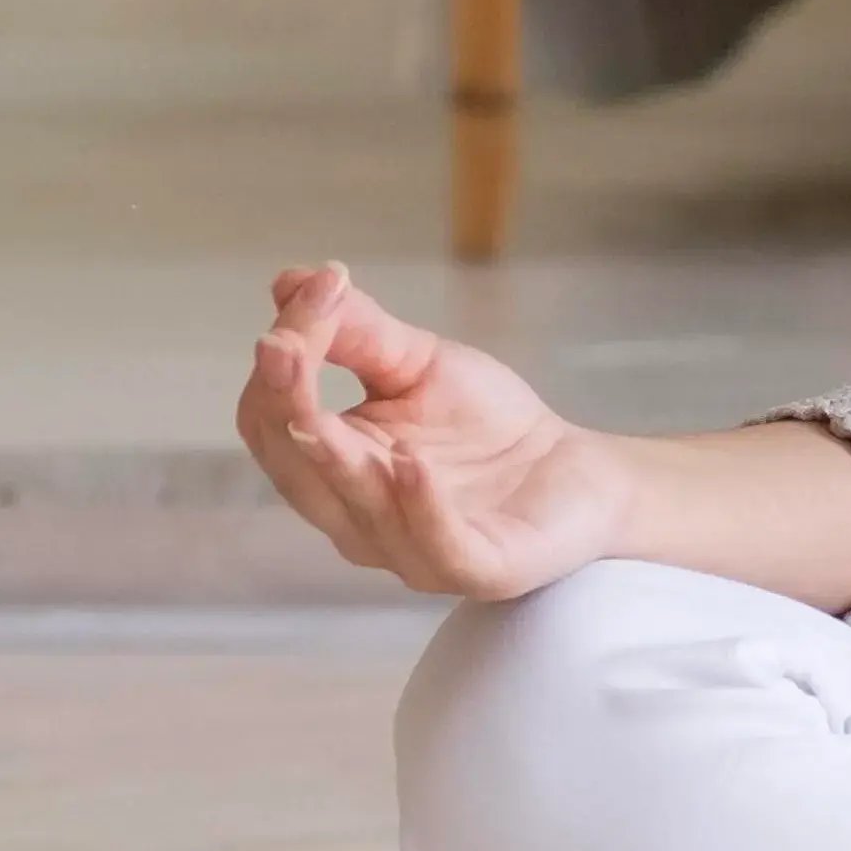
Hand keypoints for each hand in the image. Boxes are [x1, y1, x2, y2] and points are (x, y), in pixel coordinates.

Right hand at [234, 263, 627, 598]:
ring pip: (357, 512)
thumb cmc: (487, 424)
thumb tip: (290, 280)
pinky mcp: (479, 569)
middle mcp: (357, 522)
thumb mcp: (418, 364)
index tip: (308, 292)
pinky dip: (419, 506)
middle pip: (297, 472)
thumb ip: (358, 330)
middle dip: (286, 406)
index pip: (273, 425)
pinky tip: (410, 463)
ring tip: (321, 415)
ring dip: (337, 461)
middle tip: (287, 344)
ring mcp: (414, 553)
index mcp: (331, 474)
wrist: (576, 469)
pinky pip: (437, 545)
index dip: (278, 366)